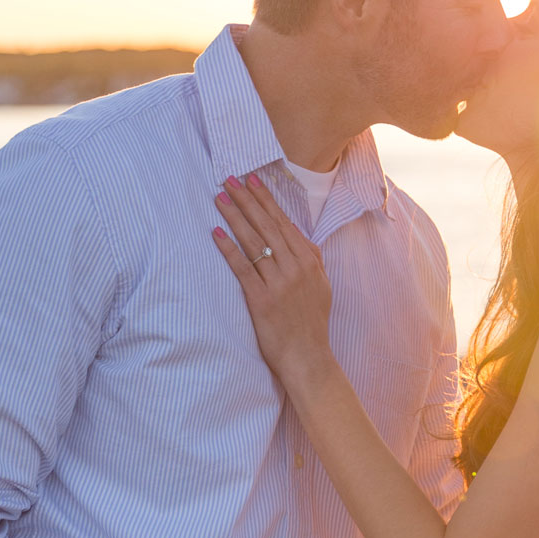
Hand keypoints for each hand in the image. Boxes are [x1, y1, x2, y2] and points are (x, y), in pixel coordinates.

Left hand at [212, 174, 333, 385]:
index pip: (284, 222)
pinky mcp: (261, 300)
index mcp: (309, 261)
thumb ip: (312, 259)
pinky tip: (216, 233)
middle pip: (267, 226)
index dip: (266, 200)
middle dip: (247, 200)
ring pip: (254, 242)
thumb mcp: (321, 286)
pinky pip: (242, 268)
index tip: (252, 180)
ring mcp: (279, 283)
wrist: (308, 357)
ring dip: (235, 217)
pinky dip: (229, 249)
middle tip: (229, 180)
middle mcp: (295, 268)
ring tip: (219, 198)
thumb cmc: (311, 323)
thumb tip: (300, 237)